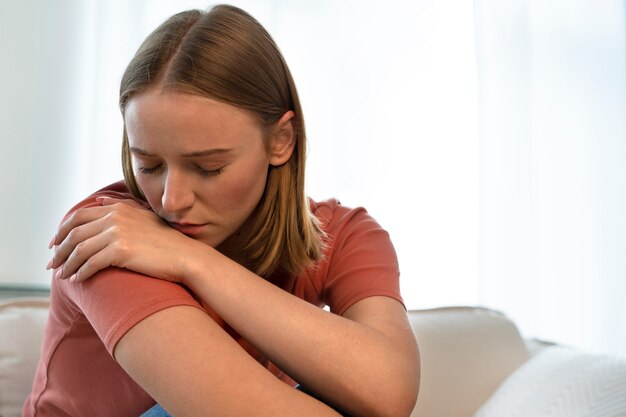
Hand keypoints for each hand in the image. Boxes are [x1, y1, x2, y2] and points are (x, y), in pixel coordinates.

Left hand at [48, 196, 203, 283]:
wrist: (186, 257)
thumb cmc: (167, 242)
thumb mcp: (143, 217)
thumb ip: (121, 207)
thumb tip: (100, 199)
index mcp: (118, 208)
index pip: (78, 217)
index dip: (61, 231)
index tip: (54, 244)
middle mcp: (115, 218)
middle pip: (74, 232)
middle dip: (59, 249)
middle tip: (52, 263)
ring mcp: (118, 234)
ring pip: (79, 249)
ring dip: (67, 264)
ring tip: (62, 275)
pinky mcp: (121, 251)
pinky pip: (91, 263)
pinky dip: (81, 273)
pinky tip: (78, 280)